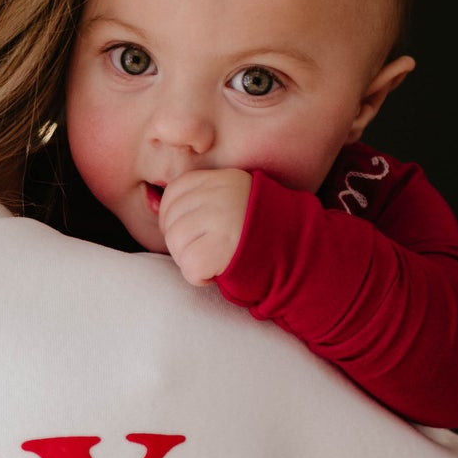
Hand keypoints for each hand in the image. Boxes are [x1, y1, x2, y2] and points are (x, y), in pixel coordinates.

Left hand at [156, 168, 252, 285]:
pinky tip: (219, 272)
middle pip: (170, 223)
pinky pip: (189, 268)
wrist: (302, 254)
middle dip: (183, 243)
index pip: (174, 193)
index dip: (176, 218)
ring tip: (217, 259)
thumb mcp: (236, 200)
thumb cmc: (263, 233)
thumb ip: (203, 197)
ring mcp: (219, 220)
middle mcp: (220, 195)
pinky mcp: (219, 249)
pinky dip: (200, 278)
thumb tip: (155, 205)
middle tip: (209, 250)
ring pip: (176, 246)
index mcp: (223, 179)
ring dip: (191, 261)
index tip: (195, 232)